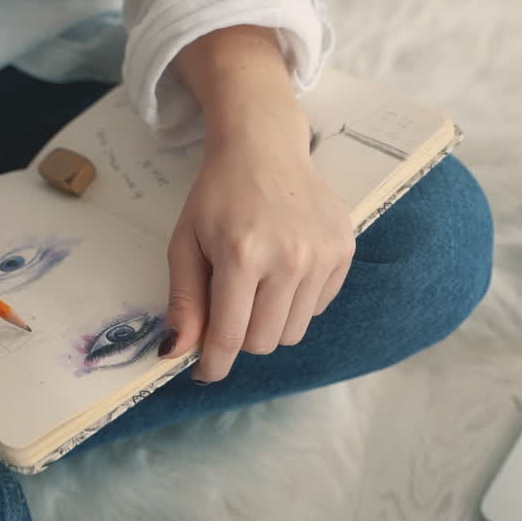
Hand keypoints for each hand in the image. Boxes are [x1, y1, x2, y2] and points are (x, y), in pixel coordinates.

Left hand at [161, 113, 354, 381]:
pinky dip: (297, 303)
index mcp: (241, 255)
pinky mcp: (344, 252)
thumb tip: (177, 353)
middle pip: (265, 342)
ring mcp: (321, 256)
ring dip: (270, 323)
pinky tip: (284, 270)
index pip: (230, 335)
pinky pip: (318, 308)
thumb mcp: (185, 242)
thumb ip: (184, 300)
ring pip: (293, 332)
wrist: (265, 147)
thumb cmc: (218, 194)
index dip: (214, 363)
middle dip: (241, 338)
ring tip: (258, 287)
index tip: (206, 373)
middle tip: (230, 309)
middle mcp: (288, 259)